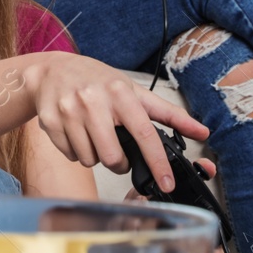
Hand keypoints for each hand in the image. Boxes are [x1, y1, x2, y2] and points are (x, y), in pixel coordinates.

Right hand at [27, 51, 209, 193]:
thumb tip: (202, 132)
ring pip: (90, 159)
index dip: (157, 162)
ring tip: (93, 134)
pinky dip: (77, 151)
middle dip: (118, 162)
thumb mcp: (133, 90)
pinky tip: (76, 132)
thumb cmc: (97, 80)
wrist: (52, 70)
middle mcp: (94, 101)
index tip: (167, 183)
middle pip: (112, 157)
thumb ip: (169, 114)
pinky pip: (71, 156)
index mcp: (120, 93)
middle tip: (116, 149)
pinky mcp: (50, 122)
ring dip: (96, 155)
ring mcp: (69, 111)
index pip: (144, 133)